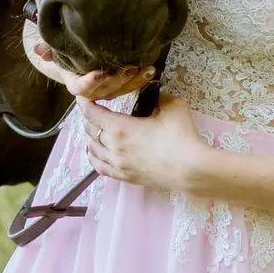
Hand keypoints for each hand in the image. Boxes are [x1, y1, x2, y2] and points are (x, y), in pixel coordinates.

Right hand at [24, 26, 155, 99]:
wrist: (78, 53)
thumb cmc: (67, 49)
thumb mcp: (56, 46)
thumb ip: (48, 48)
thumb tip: (39, 49)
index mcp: (74, 82)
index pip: (81, 88)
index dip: (90, 82)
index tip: (99, 72)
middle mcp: (92, 90)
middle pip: (105, 90)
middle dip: (117, 79)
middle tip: (129, 67)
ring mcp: (107, 89)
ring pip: (120, 90)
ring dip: (133, 81)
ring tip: (144, 68)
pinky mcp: (120, 85)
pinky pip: (132, 86)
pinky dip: (141, 79)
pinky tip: (150, 69)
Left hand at [80, 93, 204, 193]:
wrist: (191, 170)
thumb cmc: (181, 137)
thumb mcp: (171, 106)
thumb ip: (158, 97)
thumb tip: (155, 94)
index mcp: (120, 128)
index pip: (92, 113)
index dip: (84, 102)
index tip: (82, 96)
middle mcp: (113, 147)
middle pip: (90, 130)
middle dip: (87, 117)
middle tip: (90, 109)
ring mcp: (118, 165)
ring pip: (92, 149)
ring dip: (89, 137)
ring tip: (91, 128)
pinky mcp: (126, 178)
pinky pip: (100, 168)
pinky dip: (93, 157)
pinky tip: (94, 153)